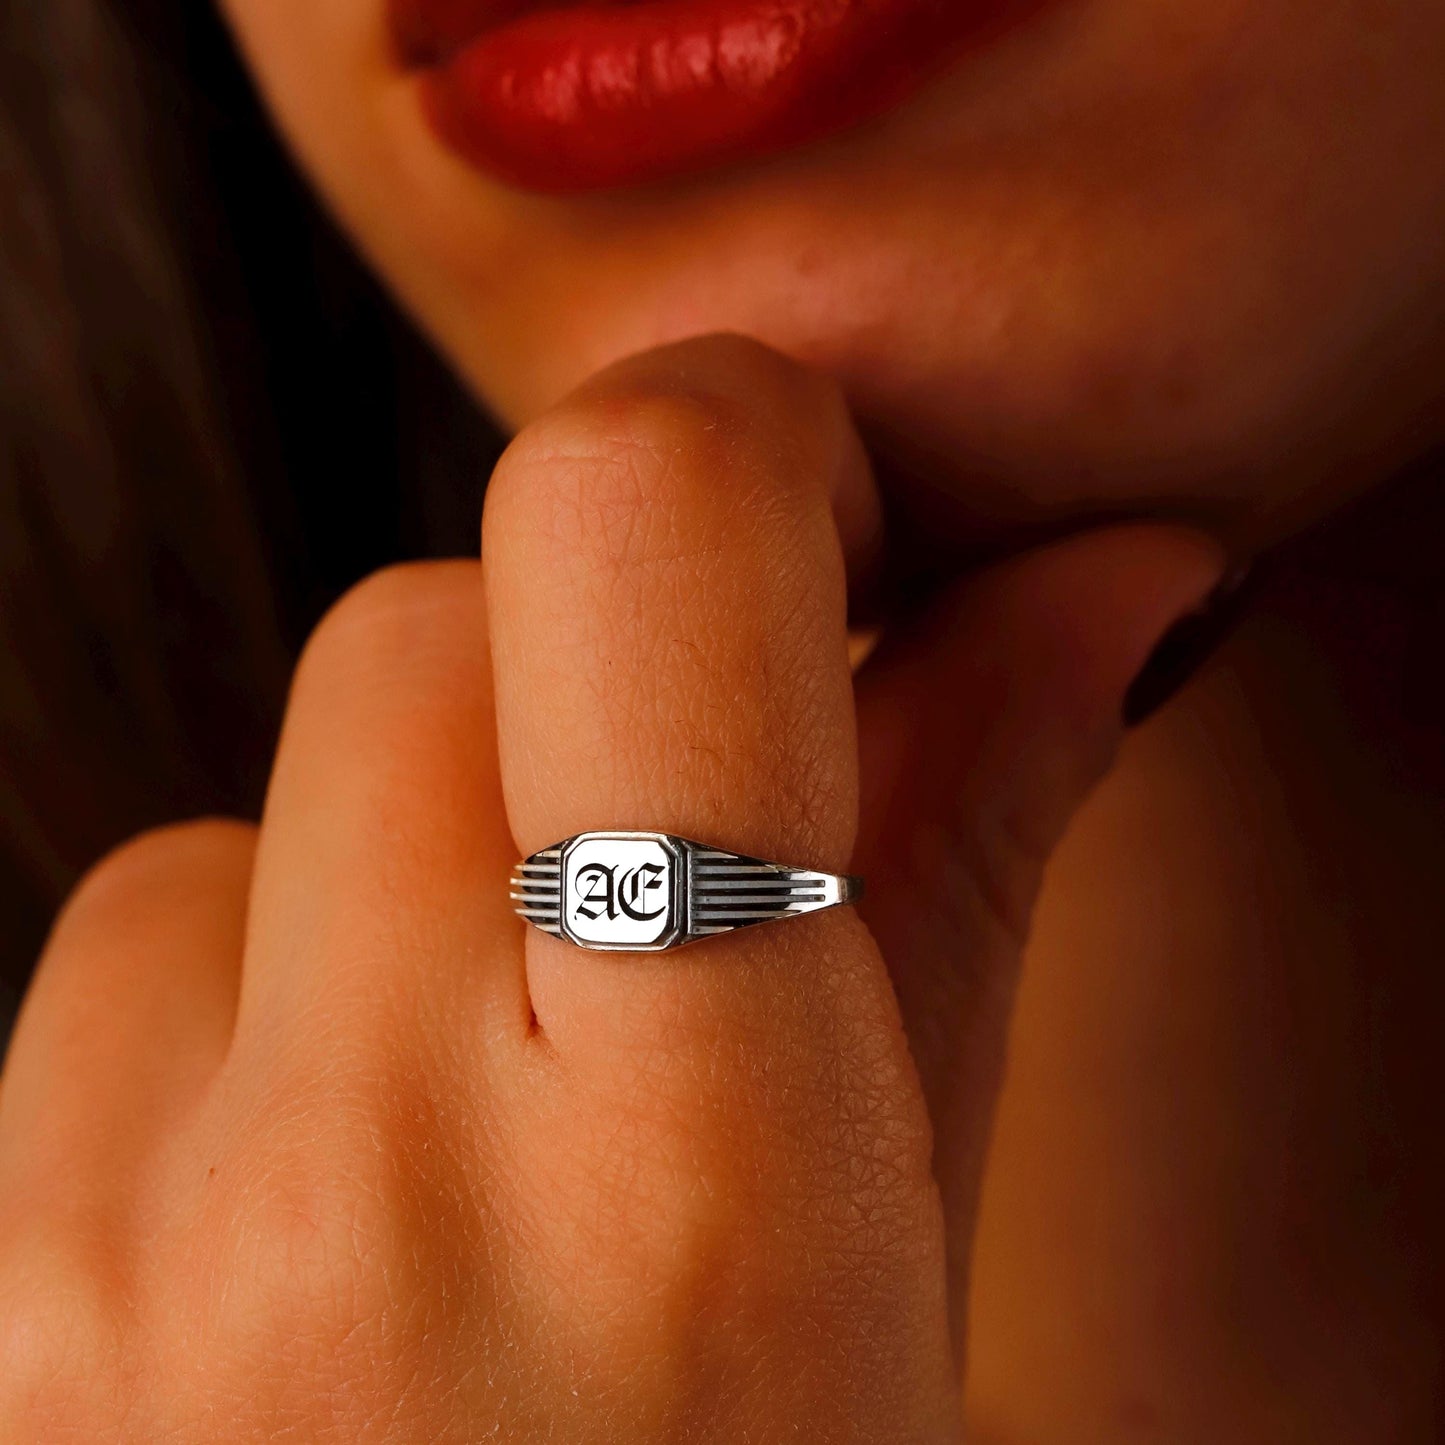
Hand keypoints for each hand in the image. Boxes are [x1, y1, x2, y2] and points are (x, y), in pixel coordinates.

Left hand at [0, 336, 1223, 1440]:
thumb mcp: (920, 1247)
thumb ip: (969, 845)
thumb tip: (1111, 576)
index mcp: (690, 1178)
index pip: (635, 543)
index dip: (727, 438)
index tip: (804, 494)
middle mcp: (360, 1191)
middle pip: (415, 622)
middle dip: (572, 664)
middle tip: (678, 817)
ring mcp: (101, 1257)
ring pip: (245, 805)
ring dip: (392, 867)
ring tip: (495, 1083)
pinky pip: (114, 965)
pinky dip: (245, 1002)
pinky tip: (337, 1179)